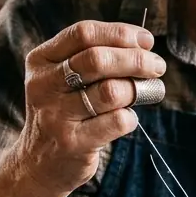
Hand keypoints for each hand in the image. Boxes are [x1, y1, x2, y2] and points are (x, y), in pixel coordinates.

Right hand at [14, 20, 166, 194]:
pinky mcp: (73, 143)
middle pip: (97, 59)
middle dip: (136, 59)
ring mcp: (56, 115)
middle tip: (156, 65)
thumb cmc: (63, 113)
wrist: (39, 164)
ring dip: (136, 89)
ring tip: (143, 93)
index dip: (120, 33)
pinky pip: (116, 121)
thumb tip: (142, 44)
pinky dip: (130, 118)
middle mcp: (44, 85)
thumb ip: (92, 58)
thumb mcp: (62, 79)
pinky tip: (126, 119)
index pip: (83, 33)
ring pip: (111, 91)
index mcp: (41, 61)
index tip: (145, 40)